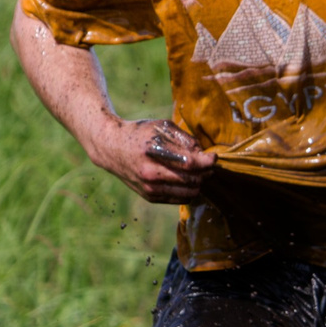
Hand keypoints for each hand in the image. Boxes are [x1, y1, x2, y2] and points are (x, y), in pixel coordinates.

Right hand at [92, 118, 216, 204]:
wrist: (111, 148)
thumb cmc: (140, 134)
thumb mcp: (162, 127)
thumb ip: (185, 139)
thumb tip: (204, 154)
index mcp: (153, 152)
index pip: (190, 164)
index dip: (207, 162)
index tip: (213, 157)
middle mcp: (150, 173)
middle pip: (192, 180)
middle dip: (205, 172)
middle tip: (207, 164)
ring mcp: (149, 188)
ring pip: (189, 193)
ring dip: (199, 183)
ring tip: (198, 172)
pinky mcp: (150, 197)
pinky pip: (180, 199)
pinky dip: (188, 190)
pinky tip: (186, 179)